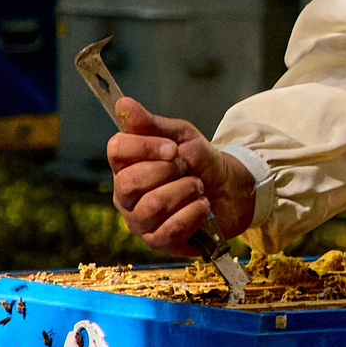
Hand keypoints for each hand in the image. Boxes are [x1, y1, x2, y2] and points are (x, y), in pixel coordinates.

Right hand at [107, 97, 257, 256]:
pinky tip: (203, 206)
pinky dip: (192, 214)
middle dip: (167, 172)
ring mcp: (139, 221)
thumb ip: (151, 123)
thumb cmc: (198, 161)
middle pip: (129, 182)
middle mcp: (125, 194)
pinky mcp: (157, 242)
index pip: (116, 150)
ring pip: (151, 207)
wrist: (229, 189)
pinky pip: (169, 230)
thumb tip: (123, 104)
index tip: (171, 148)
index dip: (145, 147)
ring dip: (184, 192)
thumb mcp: (180, 136)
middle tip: (187, 169)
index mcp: (126, 164)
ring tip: (198, 187)